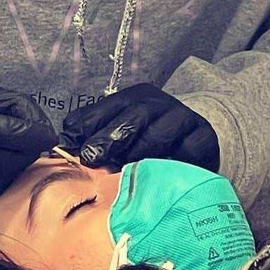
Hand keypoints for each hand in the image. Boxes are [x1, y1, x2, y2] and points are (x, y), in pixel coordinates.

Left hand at [59, 82, 218, 170]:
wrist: (198, 141)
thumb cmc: (150, 141)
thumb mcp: (123, 132)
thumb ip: (96, 135)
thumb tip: (65, 143)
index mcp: (136, 97)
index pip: (109, 106)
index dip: (89, 123)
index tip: (73, 142)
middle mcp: (160, 103)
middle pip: (134, 115)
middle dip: (110, 136)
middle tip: (92, 157)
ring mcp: (184, 118)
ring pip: (159, 132)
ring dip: (140, 150)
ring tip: (125, 166)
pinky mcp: (203, 137)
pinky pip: (188, 149)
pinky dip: (174, 161)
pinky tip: (162, 172)